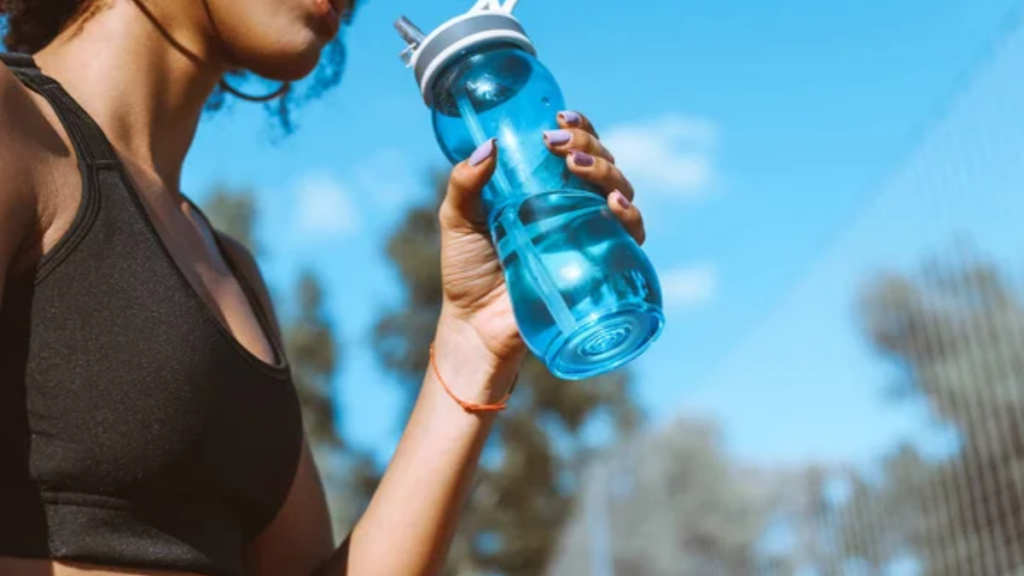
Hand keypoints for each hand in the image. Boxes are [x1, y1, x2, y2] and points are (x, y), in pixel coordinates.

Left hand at [435, 111, 646, 381]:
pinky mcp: (602, 266)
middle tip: (557, 144)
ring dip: (607, 171)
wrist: (476, 326)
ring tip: (577, 168)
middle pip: (601, 162)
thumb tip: (489, 145)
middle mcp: (573, 207)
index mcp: (544, 189)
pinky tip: (614, 205)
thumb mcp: (457, 220)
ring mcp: (590, 235)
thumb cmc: (467, 272)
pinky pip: (631, 236)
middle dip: (588, 144)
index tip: (559, 118)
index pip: (573, 148)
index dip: (578, 127)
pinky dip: (630, 215)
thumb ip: (465, 183)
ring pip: (620, 190)